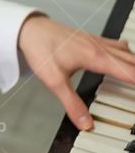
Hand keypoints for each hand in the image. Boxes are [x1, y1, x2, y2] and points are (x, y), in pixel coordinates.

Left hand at [17, 13, 134, 130]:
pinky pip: (117, 45)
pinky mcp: (91, 39)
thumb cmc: (40, 49)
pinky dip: (128, 54)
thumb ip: (71, 104)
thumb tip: (85, 124)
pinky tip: (128, 56)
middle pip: (133, 62)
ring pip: (128, 52)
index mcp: (95, 57)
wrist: (28, 28)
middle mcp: (100, 48)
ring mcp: (97, 42)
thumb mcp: (53, 81)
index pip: (130, 72)